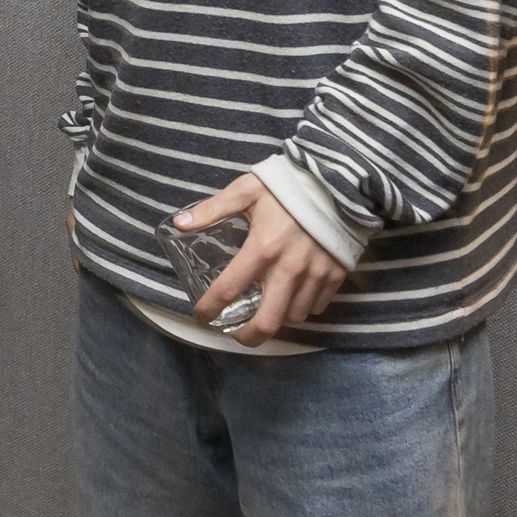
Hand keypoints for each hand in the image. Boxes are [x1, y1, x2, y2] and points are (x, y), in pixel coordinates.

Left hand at [179, 173, 347, 344]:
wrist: (337, 179)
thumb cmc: (288, 184)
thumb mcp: (246, 189)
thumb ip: (212, 209)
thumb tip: (179, 223)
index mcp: (262, 248)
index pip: (228, 290)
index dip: (209, 309)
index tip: (201, 316)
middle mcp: (288, 269)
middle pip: (267, 323)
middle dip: (247, 336)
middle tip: (236, 333)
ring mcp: (314, 275)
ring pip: (293, 318)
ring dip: (276, 320)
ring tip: (264, 312)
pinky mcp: (335, 275)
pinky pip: (316, 306)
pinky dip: (302, 309)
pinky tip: (292, 299)